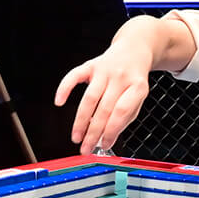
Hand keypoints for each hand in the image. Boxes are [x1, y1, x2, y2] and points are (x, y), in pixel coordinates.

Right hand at [55, 39, 154, 153]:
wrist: (134, 49)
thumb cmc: (134, 79)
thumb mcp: (139, 97)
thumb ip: (125, 117)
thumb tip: (106, 139)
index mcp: (137, 87)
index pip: (121, 112)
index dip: (111, 131)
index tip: (105, 145)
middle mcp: (121, 77)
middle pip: (104, 109)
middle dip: (94, 133)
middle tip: (86, 149)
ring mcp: (105, 70)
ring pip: (89, 98)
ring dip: (81, 120)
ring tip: (76, 137)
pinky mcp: (92, 64)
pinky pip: (75, 75)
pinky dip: (65, 88)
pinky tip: (59, 102)